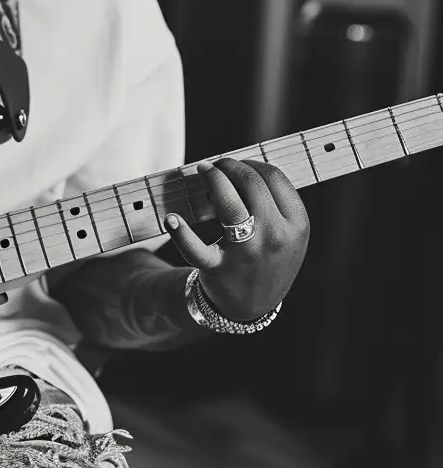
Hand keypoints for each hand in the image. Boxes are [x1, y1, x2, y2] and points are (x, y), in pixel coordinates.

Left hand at [167, 157, 309, 323]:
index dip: (251, 163)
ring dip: (213, 179)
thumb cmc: (267, 257)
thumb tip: (241, 162)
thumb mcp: (287, 234)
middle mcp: (275, 238)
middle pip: (252, 183)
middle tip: (216, 166)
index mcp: (296, 226)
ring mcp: (247, 253)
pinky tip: (171, 219)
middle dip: (230, 166)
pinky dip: (180, 233)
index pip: (274, 177)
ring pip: (229, 204)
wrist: (251, 304)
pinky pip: (195, 247)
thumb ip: (273, 201)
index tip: (238, 164)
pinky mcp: (218, 268)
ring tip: (202, 171)